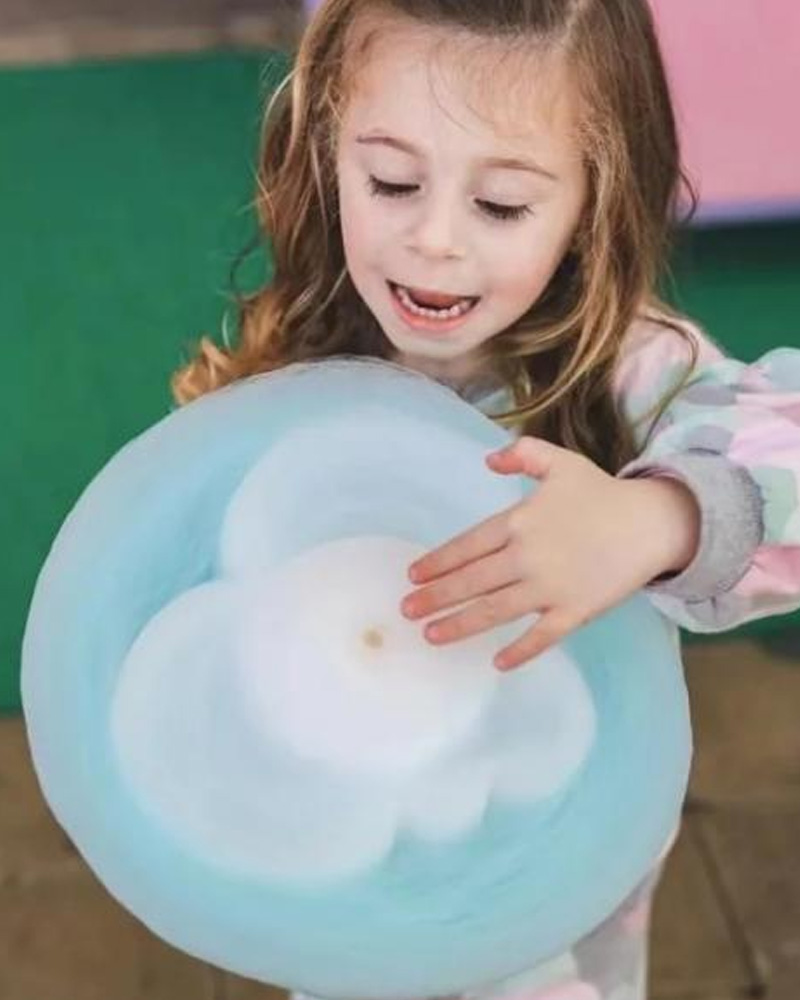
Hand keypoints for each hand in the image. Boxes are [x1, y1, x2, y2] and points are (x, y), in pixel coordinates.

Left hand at [400, 437, 700, 670]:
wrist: (652, 524)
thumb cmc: (602, 494)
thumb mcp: (561, 463)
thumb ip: (522, 454)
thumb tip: (487, 459)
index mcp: (520, 522)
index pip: (467, 545)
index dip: (437, 561)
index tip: (412, 575)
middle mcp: (528, 557)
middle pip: (472, 581)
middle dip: (436, 597)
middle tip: (406, 610)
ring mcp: (551, 588)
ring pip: (495, 610)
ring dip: (460, 624)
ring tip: (431, 635)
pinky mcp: (575, 612)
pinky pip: (542, 637)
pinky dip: (520, 651)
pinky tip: (497, 663)